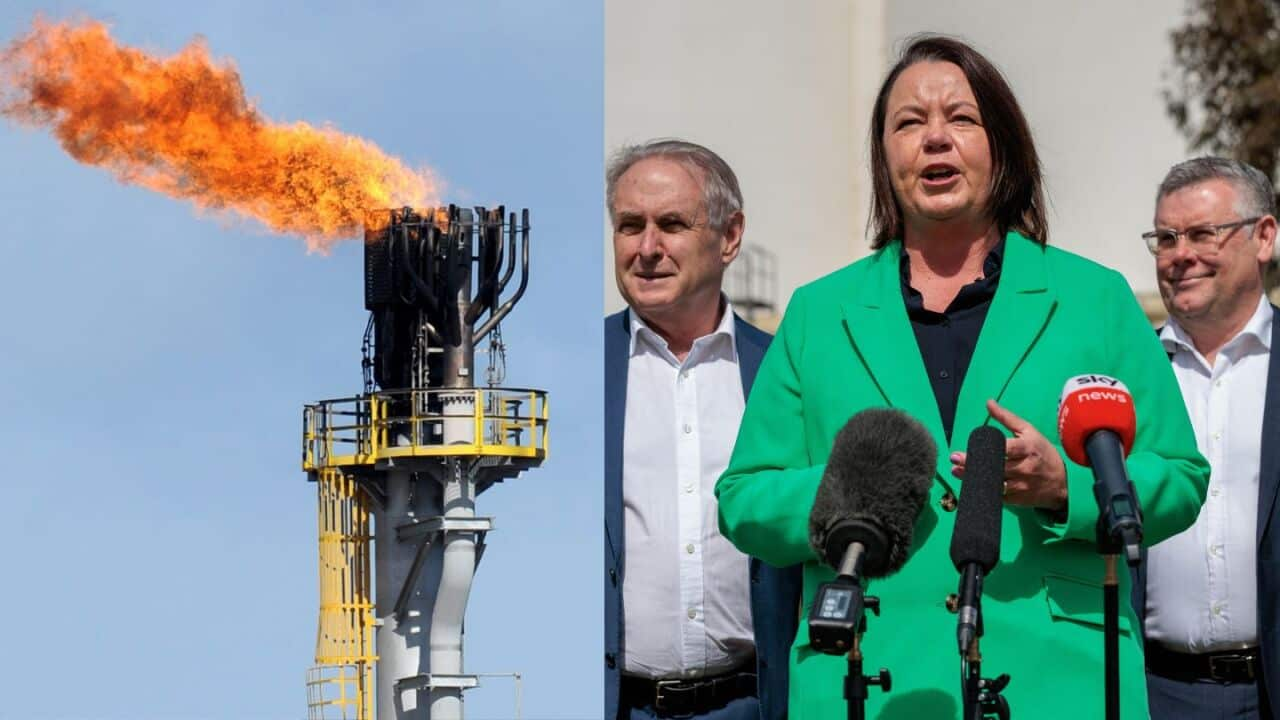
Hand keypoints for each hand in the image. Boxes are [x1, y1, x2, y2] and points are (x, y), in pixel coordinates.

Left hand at [949, 399, 1067, 510]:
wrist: (1063, 482)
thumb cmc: (1043, 452)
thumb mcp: (1029, 431)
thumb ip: (1007, 418)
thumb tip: (988, 403)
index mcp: (1027, 449)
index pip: (1003, 449)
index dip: (983, 450)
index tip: (964, 449)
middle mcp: (1024, 468)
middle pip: (994, 467)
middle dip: (972, 465)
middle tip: (954, 461)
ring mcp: (1021, 486)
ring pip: (993, 484)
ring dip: (973, 478)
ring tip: (957, 472)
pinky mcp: (1017, 499)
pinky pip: (997, 496)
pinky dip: (983, 490)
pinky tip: (971, 483)